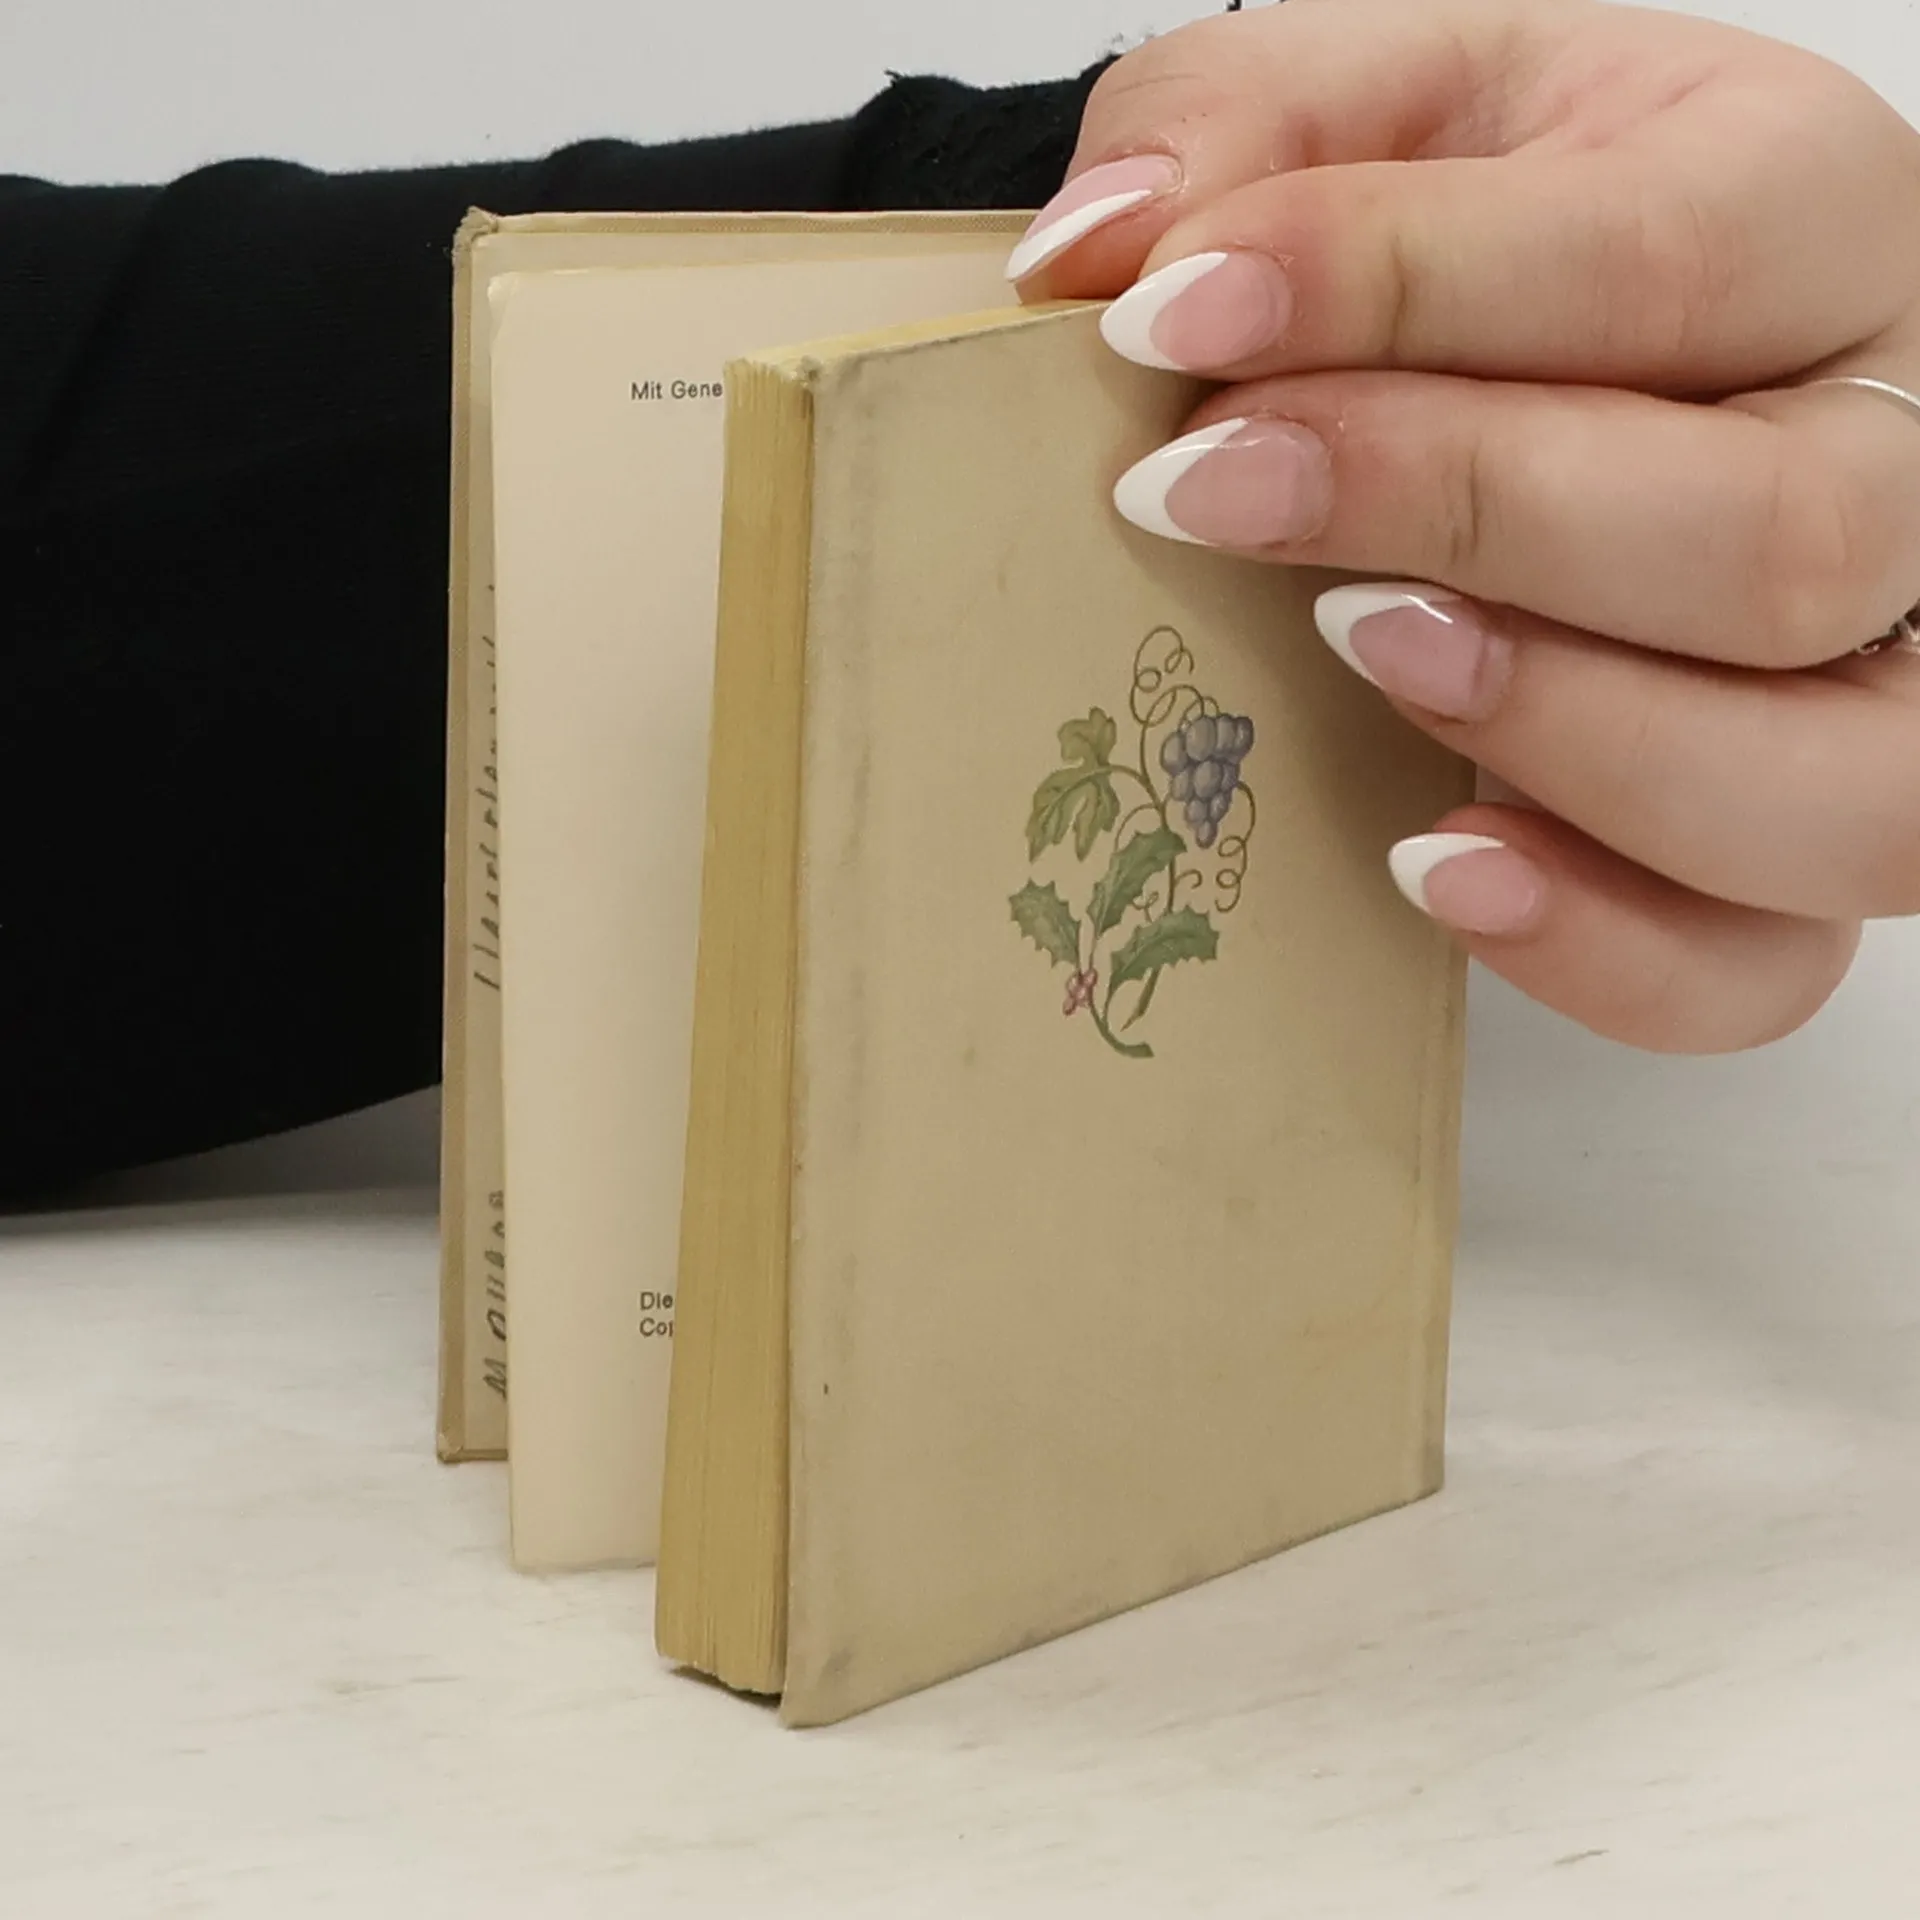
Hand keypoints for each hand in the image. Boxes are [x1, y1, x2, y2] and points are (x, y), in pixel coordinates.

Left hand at [1010, 0, 1919, 1052]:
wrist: (1560, 351)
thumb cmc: (1495, 237)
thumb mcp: (1380, 110)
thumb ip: (1251, 127)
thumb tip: (1104, 245)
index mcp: (1812, 211)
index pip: (1665, 263)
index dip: (1395, 295)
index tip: (1167, 322)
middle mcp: (1892, 452)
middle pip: (1769, 542)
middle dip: (1463, 521)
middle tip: (1217, 498)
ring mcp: (1871, 675)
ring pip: (1832, 785)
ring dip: (1566, 740)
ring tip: (1357, 657)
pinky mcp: (1787, 842)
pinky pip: (1757, 964)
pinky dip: (1597, 942)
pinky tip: (1435, 867)